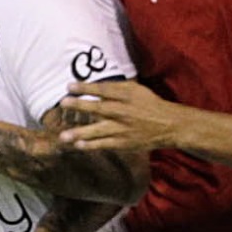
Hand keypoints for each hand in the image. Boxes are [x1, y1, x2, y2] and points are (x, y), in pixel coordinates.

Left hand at [59, 80, 183, 151]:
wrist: (168, 125)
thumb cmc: (149, 104)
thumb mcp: (136, 90)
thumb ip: (116, 88)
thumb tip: (93, 87)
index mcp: (127, 96)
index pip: (104, 90)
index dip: (86, 88)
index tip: (69, 86)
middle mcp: (124, 112)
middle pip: (99, 108)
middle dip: (80, 106)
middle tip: (63, 103)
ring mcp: (123, 129)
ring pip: (99, 130)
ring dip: (80, 133)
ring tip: (64, 136)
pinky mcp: (124, 143)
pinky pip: (105, 144)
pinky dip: (92, 145)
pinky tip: (78, 145)